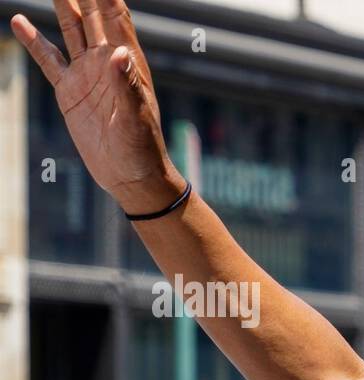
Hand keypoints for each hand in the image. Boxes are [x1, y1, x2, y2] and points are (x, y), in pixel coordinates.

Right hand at [10, 1, 186, 215]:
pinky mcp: (70, 92)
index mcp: (126, 62)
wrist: (131, 177)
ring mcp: (87, 74)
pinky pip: (49, 60)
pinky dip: (34, 41)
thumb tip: (118, 53)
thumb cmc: (143, 150)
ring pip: (71, 28)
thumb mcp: (136, 118)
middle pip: (91, 13)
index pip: (114, 14)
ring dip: (61, 3)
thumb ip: (126, 85)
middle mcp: (106, 61)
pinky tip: (20, 21)